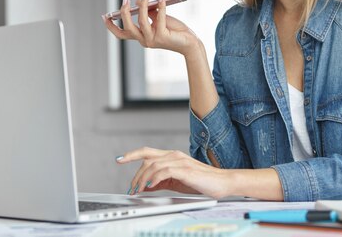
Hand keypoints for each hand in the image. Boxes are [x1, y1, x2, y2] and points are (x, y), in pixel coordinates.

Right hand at [103, 0, 198, 55]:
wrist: (190, 43)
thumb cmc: (174, 31)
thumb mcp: (158, 19)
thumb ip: (148, 11)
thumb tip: (137, 1)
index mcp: (141, 37)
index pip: (121, 34)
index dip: (111, 26)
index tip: (105, 16)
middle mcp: (144, 41)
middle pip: (127, 28)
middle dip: (124, 13)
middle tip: (126, 0)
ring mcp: (153, 40)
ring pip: (141, 21)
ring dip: (142, 6)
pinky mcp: (163, 37)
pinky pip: (159, 18)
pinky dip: (159, 6)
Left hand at [116, 147, 232, 199]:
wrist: (222, 182)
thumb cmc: (201, 182)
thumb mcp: (176, 182)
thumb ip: (161, 182)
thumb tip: (145, 186)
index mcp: (171, 156)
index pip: (147, 152)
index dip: (132, 154)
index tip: (119, 159)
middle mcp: (174, 155)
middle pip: (147, 159)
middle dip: (135, 174)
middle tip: (131, 189)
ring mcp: (179, 161)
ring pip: (153, 165)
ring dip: (142, 179)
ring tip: (138, 190)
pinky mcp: (185, 169)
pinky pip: (164, 171)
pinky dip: (154, 179)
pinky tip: (150, 186)